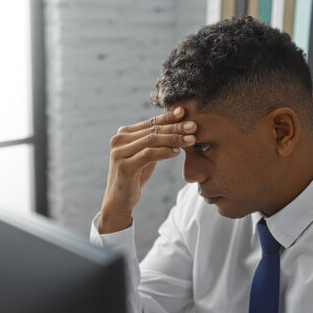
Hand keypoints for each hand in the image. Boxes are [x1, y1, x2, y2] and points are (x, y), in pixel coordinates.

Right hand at [99, 106, 196, 233]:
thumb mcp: (145, 155)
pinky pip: (149, 155)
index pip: (150, 123)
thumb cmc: (135, 176)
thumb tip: (175, 123)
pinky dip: (164, 152)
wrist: (119, 200)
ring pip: (152, 140)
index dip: (168, 117)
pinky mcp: (124, 166)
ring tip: (191, 139)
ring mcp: (119, 153)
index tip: (184, 112)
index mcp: (123, 134)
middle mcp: (118, 140)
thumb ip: (154, 141)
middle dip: (175, 127)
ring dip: (174, 139)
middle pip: (152, 130)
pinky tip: (177, 152)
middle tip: (193, 126)